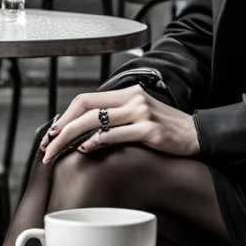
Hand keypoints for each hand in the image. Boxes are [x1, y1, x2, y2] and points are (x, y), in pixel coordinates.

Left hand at [40, 87, 199, 162]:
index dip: (65, 116)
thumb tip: (86, 133)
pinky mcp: (149, 129)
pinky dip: (96, 141)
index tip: (52, 134)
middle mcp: (132, 98)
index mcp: (128, 93)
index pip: (86, 99)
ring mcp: (141, 112)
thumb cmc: (168, 130)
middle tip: (47, 146)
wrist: (198, 135)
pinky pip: (114, 134)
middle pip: (84, 107)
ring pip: (94, 120)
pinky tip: (85, 149)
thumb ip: (118, 119)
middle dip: (60, 128)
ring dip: (69, 137)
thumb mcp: (141, 116)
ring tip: (57, 152)